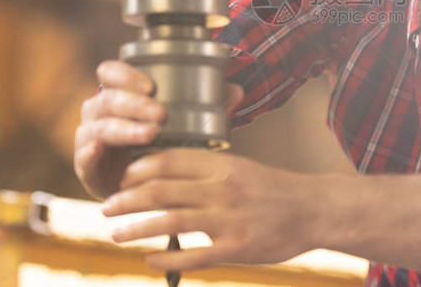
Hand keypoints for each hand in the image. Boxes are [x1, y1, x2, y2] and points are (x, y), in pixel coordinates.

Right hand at [74, 60, 243, 198]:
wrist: (140, 186)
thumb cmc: (159, 144)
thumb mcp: (183, 124)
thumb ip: (208, 106)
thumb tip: (235, 90)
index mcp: (118, 94)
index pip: (110, 72)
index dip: (125, 74)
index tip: (151, 85)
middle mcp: (99, 111)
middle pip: (108, 98)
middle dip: (134, 105)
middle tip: (161, 113)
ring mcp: (89, 136)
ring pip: (100, 125)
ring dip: (124, 128)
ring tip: (149, 134)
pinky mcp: (85, 165)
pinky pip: (83, 156)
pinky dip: (89, 152)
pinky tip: (99, 149)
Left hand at [101, 149, 319, 271]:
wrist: (314, 210)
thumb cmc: (273, 188)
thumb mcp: (240, 167)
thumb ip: (206, 170)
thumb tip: (164, 173)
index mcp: (222, 163)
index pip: (169, 161)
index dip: (138, 169)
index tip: (121, 178)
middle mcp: (222, 188)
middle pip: (161, 191)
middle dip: (126, 200)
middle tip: (107, 207)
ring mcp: (229, 219)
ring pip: (170, 222)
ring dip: (136, 228)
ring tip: (115, 234)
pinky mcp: (236, 248)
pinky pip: (193, 255)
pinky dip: (167, 258)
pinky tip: (150, 260)